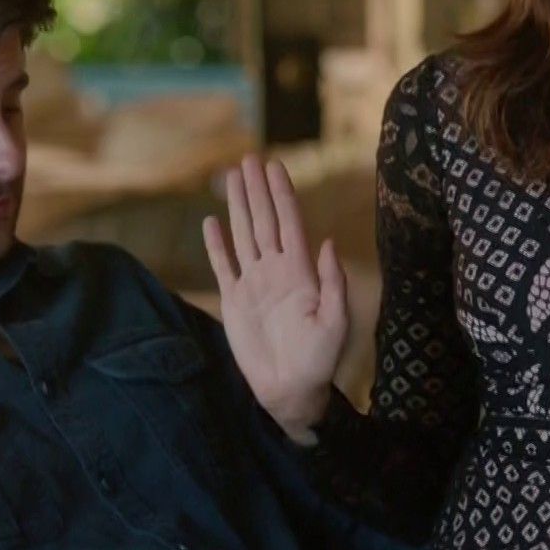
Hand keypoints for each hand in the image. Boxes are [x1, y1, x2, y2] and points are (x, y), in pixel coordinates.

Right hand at [201, 155, 347, 436]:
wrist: (291, 390)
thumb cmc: (320, 360)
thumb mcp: (337, 322)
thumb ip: (333, 282)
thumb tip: (328, 242)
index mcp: (301, 272)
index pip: (289, 223)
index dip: (282, 194)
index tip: (275, 166)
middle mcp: (276, 270)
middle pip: (264, 220)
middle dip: (257, 189)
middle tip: (249, 159)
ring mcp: (254, 283)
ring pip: (244, 235)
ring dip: (238, 206)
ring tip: (231, 178)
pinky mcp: (235, 301)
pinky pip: (223, 266)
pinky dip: (216, 245)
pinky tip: (212, 222)